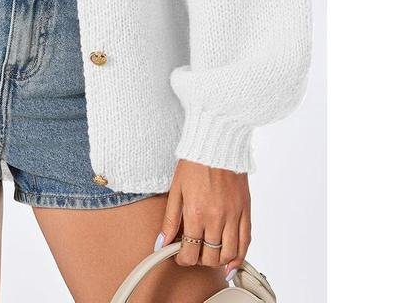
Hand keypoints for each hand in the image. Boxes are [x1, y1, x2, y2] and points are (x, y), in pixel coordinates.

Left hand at [157, 159, 250, 281]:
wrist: (216, 144)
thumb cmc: (194, 164)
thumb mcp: (176, 190)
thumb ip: (169, 220)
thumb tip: (161, 243)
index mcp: (196, 213)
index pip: (190, 252)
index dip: (182, 259)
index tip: (179, 255)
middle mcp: (216, 218)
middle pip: (209, 256)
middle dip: (198, 260)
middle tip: (192, 252)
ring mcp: (233, 216)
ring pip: (229, 254)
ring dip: (217, 261)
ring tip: (208, 255)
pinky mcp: (246, 211)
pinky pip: (246, 242)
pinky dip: (239, 257)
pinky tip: (231, 262)